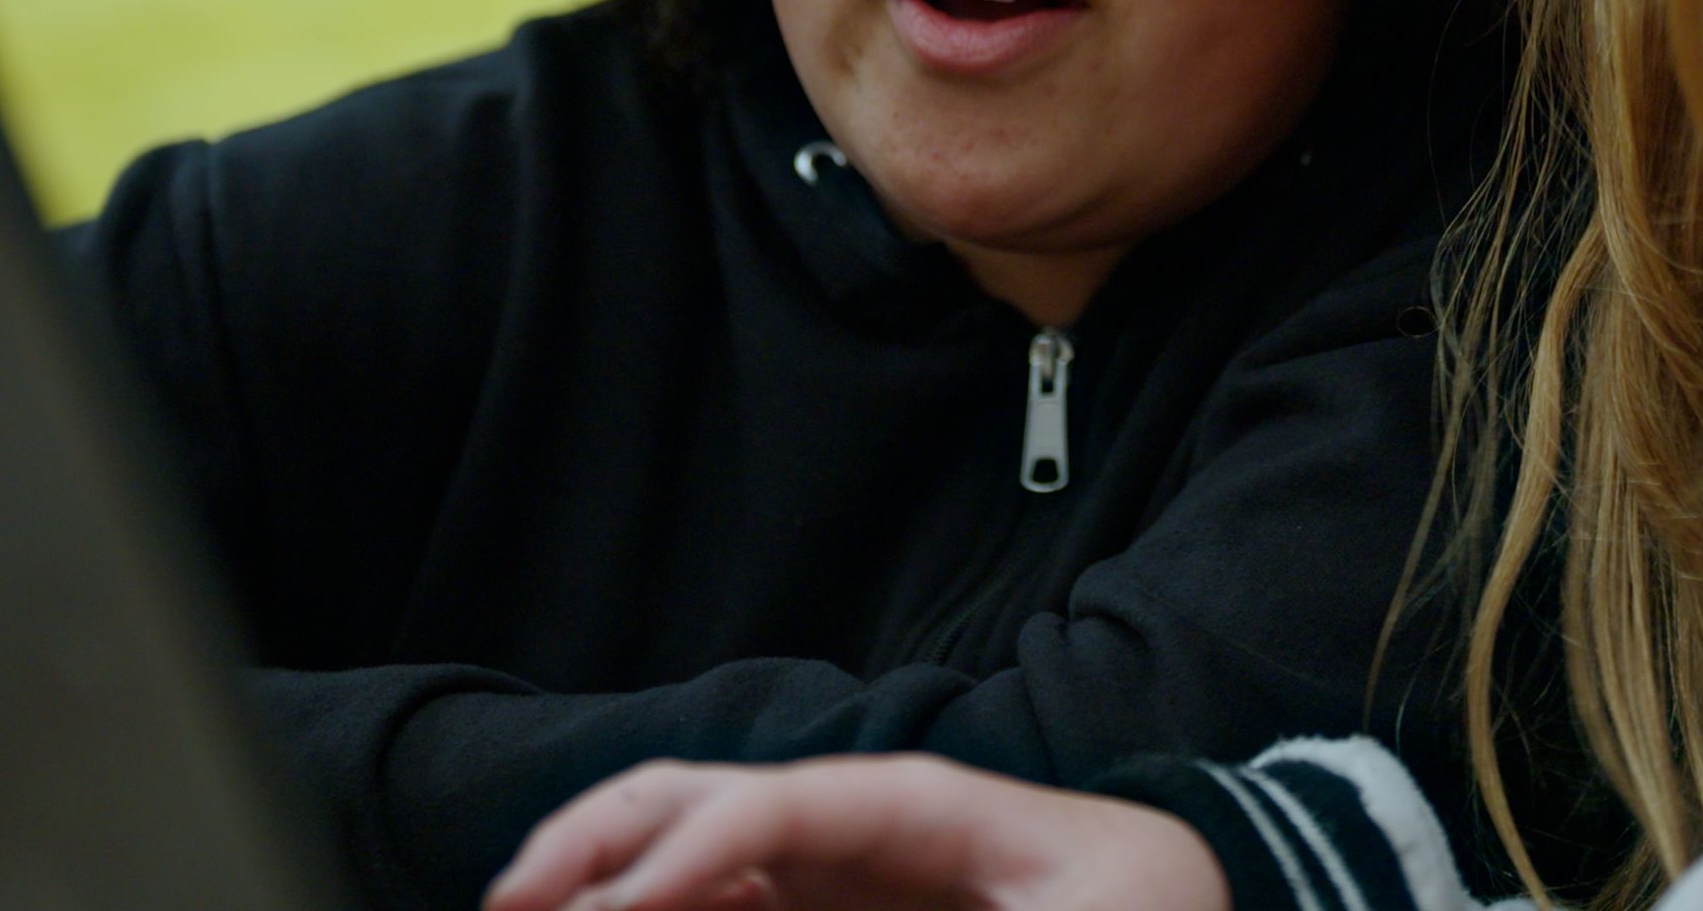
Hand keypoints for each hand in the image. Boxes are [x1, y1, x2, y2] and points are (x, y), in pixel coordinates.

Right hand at [485, 754, 1229, 910]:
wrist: (1189, 908)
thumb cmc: (1155, 908)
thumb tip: (789, 883)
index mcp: (939, 808)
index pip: (792, 806)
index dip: (698, 849)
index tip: (618, 910)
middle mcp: (876, 827)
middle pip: (717, 801)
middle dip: (608, 838)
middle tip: (512, 899)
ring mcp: (851, 875)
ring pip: (700, 860)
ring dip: (609, 881)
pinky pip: (735, 905)